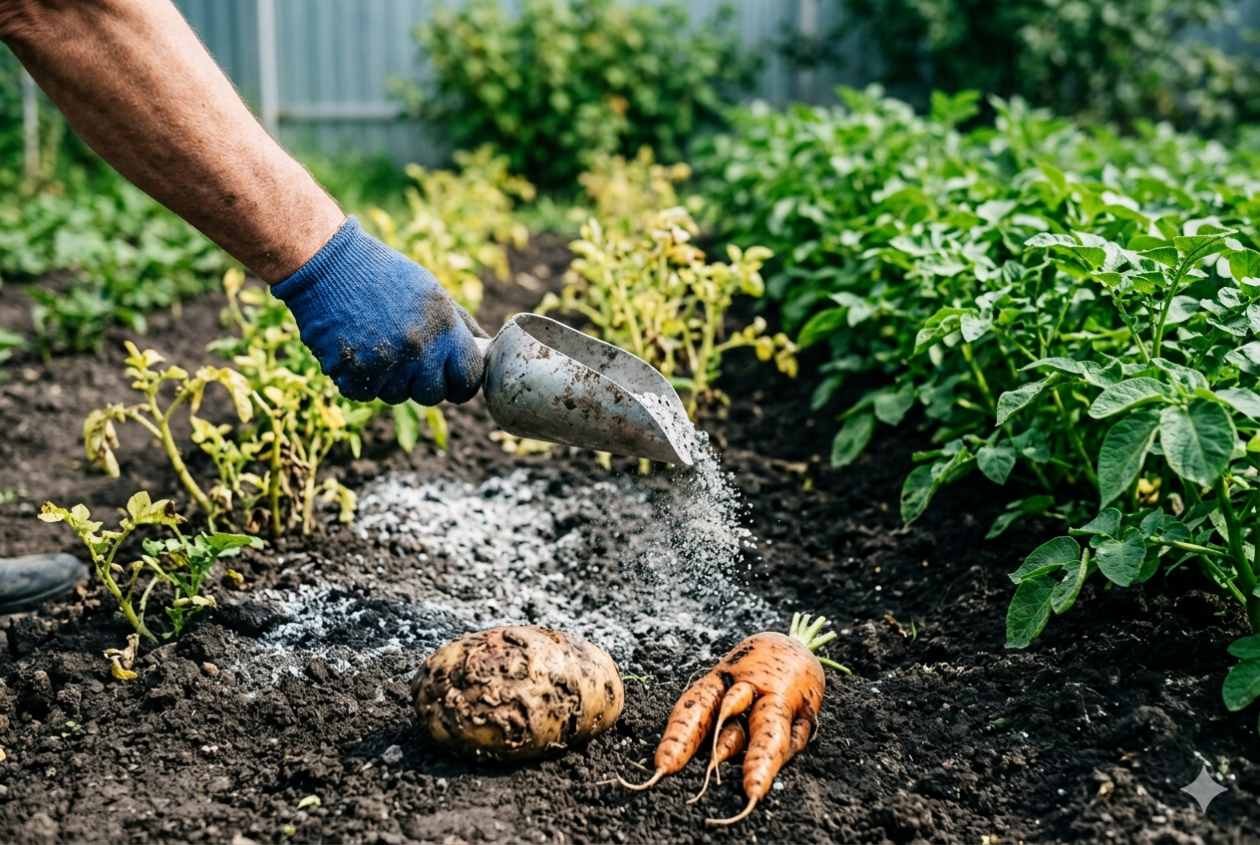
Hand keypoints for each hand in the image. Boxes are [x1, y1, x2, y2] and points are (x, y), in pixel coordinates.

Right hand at [271, 217, 489, 404]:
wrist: (327, 263)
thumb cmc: (384, 275)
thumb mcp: (432, 292)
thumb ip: (460, 326)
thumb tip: (486, 349)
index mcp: (444, 328)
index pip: (469, 380)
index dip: (462, 384)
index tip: (454, 382)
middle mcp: (418, 350)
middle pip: (433, 395)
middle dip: (424, 384)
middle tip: (409, 360)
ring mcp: (385, 365)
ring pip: (398, 396)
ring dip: (390, 380)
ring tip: (378, 345)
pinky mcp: (353, 374)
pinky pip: (366, 394)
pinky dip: (361, 380)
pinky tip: (357, 350)